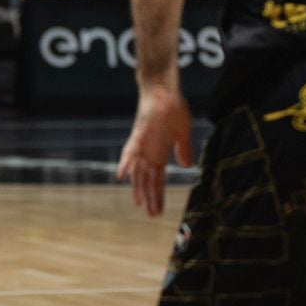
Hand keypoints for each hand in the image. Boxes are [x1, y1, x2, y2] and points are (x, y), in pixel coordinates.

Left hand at [116, 84, 192, 216]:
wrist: (163, 91)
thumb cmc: (173, 110)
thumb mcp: (182, 134)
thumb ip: (182, 150)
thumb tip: (185, 167)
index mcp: (159, 154)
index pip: (158, 180)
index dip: (158, 196)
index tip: (159, 211)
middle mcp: (148, 153)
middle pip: (148, 180)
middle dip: (150, 198)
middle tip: (152, 215)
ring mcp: (142, 145)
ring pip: (139, 170)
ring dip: (139, 186)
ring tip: (139, 204)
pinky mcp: (139, 135)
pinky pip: (130, 150)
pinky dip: (126, 163)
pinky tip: (121, 176)